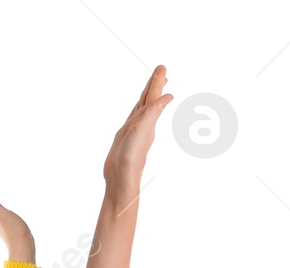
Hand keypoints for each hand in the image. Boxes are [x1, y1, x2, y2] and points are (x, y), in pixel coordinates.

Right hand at [103, 66, 173, 193]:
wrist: (120, 177)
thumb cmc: (131, 156)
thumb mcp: (143, 130)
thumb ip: (153, 112)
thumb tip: (169, 96)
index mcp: (148, 120)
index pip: (153, 96)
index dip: (157, 81)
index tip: (163, 68)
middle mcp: (143, 123)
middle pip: (149, 99)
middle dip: (155, 84)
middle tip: (161, 70)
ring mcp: (134, 129)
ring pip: (142, 107)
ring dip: (147, 95)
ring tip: (153, 85)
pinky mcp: (126, 135)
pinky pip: (133, 117)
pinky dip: (137, 109)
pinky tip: (139, 109)